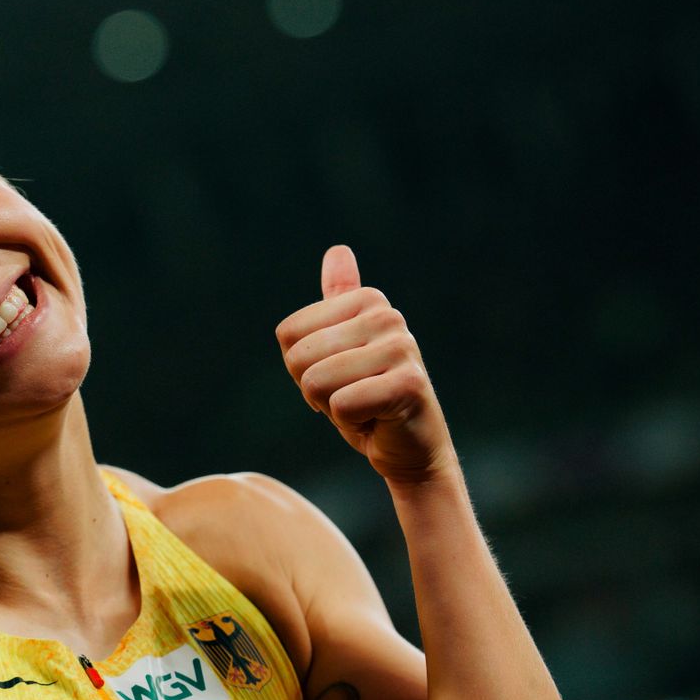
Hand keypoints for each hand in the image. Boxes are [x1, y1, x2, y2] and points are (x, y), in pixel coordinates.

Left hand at [275, 245, 456, 485]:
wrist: (411, 449)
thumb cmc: (368, 399)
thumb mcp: (342, 349)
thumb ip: (339, 300)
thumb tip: (338, 250)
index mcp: (367, 300)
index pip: (288, 334)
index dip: (302, 367)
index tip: (338, 376)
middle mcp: (387, 315)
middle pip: (298, 357)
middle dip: (315, 390)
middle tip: (352, 396)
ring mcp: (401, 347)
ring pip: (316, 382)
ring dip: (333, 407)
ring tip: (365, 407)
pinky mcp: (409, 384)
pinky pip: (341, 405)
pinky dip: (352, 423)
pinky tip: (378, 419)